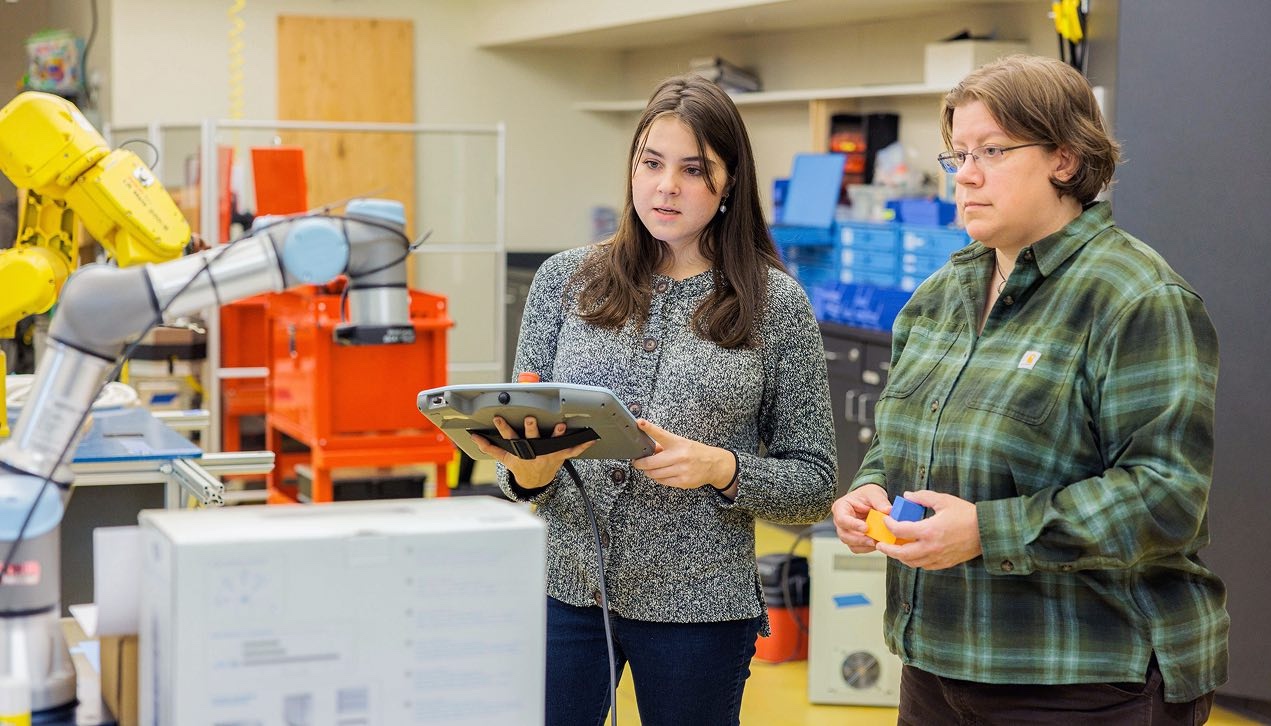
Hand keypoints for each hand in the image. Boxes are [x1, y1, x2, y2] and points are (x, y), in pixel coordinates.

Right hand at [470, 415, 593, 488]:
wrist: (535, 483)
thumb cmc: (520, 466)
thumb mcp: (504, 458)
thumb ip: (489, 448)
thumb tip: (474, 438)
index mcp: (520, 451)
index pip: (509, 438)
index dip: (503, 428)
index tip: (498, 418)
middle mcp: (534, 452)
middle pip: (532, 439)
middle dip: (530, 429)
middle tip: (529, 419)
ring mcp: (548, 454)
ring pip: (553, 444)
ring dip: (557, 435)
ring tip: (561, 426)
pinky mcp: (560, 456)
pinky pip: (573, 451)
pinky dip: (582, 445)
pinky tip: (591, 438)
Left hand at [631, 419, 732, 491]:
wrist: (714, 464)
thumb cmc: (695, 452)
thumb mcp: (681, 443)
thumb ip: (665, 445)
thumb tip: (648, 450)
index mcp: (678, 442)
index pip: (661, 434)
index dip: (649, 428)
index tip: (640, 422)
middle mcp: (679, 456)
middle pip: (651, 462)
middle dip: (640, 464)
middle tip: (636, 462)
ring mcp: (681, 470)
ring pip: (655, 474)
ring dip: (648, 472)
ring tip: (650, 468)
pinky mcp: (682, 481)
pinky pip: (662, 482)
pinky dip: (658, 478)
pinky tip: (661, 474)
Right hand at [832, 484, 890, 552]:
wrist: (870, 500)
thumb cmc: (868, 495)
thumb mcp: (874, 493)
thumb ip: (880, 501)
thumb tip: (888, 511)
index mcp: (841, 507)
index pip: (842, 519)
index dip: (852, 525)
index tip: (866, 528)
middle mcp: (841, 521)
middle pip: (844, 535)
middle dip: (859, 540)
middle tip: (873, 540)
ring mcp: (847, 532)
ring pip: (851, 544)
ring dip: (864, 545)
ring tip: (878, 543)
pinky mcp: (855, 539)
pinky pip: (859, 548)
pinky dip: (868, 548)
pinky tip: (878, 544)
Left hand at [876, 490, 981, 569]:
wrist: (987, 532)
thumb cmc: (966, 514)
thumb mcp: (943, 500)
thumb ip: (922, 497)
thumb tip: (906, 496)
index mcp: (929, 531)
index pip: (900, 531)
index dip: (889, 525)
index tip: (886, 520)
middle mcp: (931, 547)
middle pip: (901, 554)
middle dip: (888, 549)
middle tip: (881, 544)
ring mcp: (938, 558)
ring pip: (912, 562)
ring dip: (900, 556)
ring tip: (895, 549)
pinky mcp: (944, 563)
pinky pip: (924, 566)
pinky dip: (914, 561)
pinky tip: (912, 553)